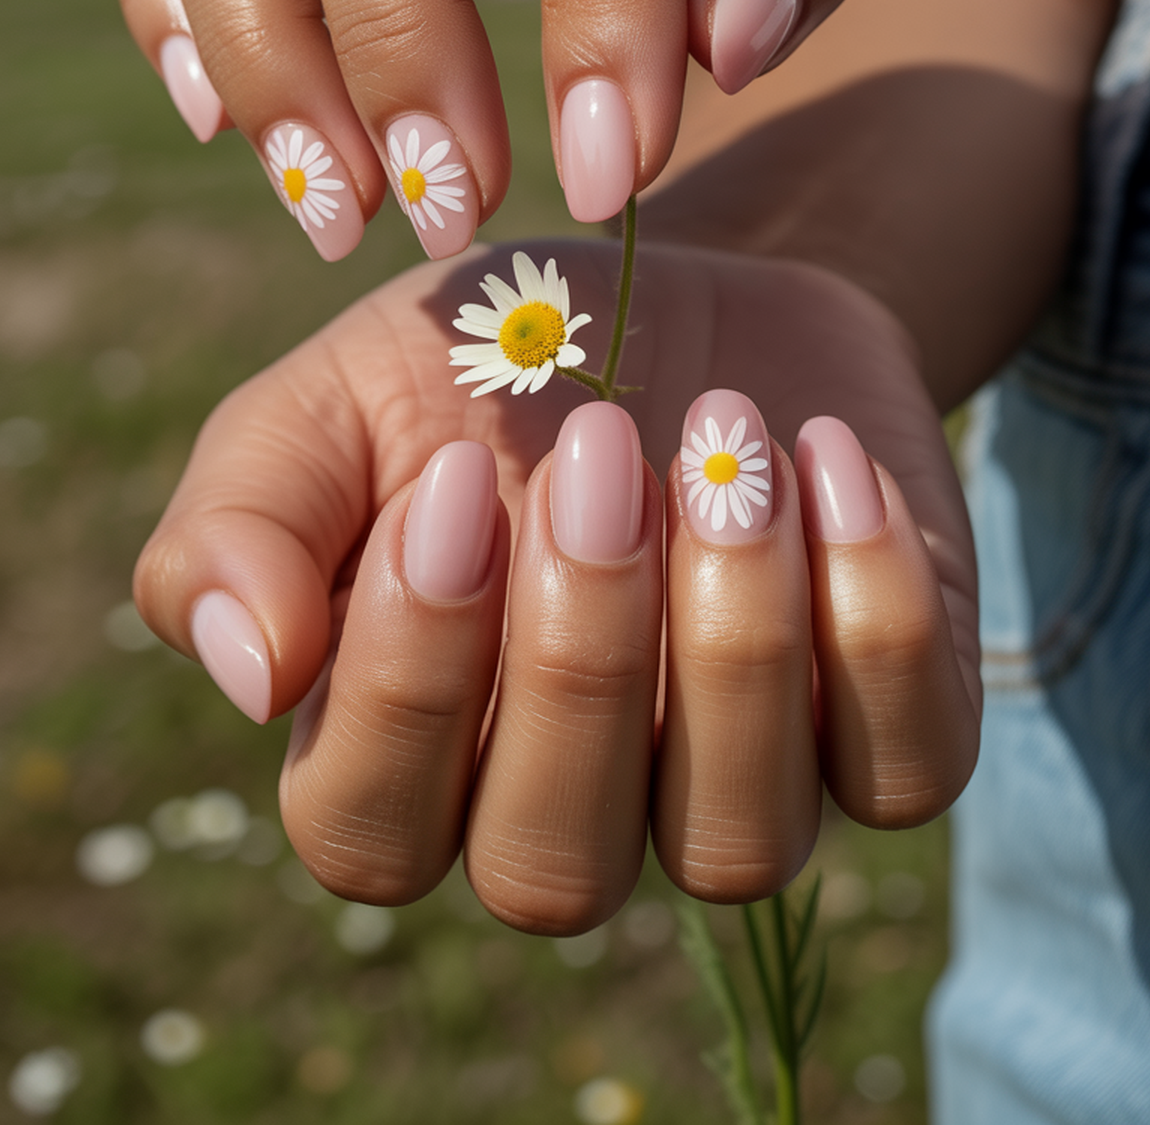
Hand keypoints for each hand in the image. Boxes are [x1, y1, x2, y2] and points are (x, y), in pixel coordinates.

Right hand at [133, 238, 978, 928]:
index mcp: (409, 752)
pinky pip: (906, 767)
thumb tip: (251, 670)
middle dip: (578, 655)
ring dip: (736, 637)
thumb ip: (243, 520)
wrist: (682, 285)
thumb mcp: (335, 401)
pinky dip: (879, 616)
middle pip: (553, 864)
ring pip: (735, 842)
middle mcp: (568, 802)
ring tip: (729, 442)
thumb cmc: (486, 361)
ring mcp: (732, 779)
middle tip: (600, 445)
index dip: (407, 676)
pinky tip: (828, 459)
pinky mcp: (881, 729)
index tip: (453, 480)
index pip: (370, 830)